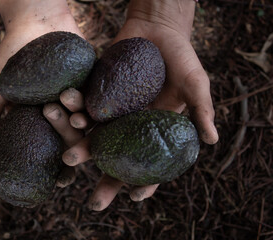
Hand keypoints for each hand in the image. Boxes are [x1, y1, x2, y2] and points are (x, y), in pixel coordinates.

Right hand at [0, 0, 83, 159]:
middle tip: (68, 155)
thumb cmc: (10, 58)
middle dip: (69, 144)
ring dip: (81, 125)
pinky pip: (95, 97)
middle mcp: (62, 112)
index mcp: (42, 120)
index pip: (51, 149)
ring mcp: (78, 97)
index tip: (58, 181)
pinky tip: (87, 109)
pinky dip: (92, 105)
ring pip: (85, 118)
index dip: (57, 168)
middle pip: (71, 135)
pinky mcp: (91, 82)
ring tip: (75, 122)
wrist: (33, 22)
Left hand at [62, 0, 218, 210]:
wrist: (157, 29)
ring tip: (70, 156)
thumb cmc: (181, 57)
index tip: (135, 197)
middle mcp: (129, 126)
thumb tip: (212, 140)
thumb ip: (201, 110)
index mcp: (153, 130)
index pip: (149, 163)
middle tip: (93, 201)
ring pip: (94, 135)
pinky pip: (83, 104)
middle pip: (117, 158)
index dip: (144, 182)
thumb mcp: (195, 83)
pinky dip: (73, 109)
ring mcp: (111, 110)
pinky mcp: (97, 92)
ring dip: (81, 146)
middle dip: (104, 179)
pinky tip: (63, 112)